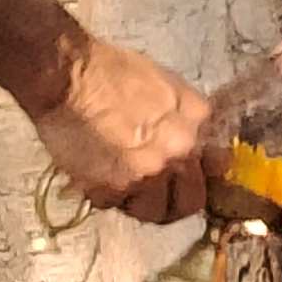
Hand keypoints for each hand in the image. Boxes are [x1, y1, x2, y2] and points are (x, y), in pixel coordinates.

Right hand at [31, 32, 210, 224]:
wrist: (67, 77)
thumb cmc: (112, 70)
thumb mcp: (167, 83)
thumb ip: (189, 117)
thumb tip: (205, 146)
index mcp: (194, 124)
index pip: (214, 169)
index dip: (200, 176)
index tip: (189, 177)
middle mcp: (176, 154)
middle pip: (189, 201)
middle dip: (175, 199)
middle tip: (157, 192)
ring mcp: (144, 174)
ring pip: (152, 210)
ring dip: (140, 203)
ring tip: (126, 188)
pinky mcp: (109, 188)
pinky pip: (114, 205)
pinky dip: (106, 196)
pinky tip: (98, 177)